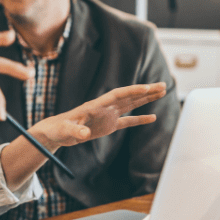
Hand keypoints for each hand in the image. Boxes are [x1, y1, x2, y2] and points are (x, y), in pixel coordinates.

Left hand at [29, 83, 167, 149]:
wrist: (55, 132)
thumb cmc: (58, 129)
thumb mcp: (65, 130)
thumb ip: (75, 130)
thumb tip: (84, 134)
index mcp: (96, 105)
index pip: (117, 95)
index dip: (132, 91)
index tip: (147, 87)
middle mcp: (105, 107)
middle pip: (129, 96)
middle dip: (146, 91)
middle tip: (163, 85)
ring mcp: (108, 115)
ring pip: (131, 104)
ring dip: (146, 99)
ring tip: (162, 92)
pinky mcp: (108, 125)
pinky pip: (128, 121)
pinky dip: (140, 119)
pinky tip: (153, 117)